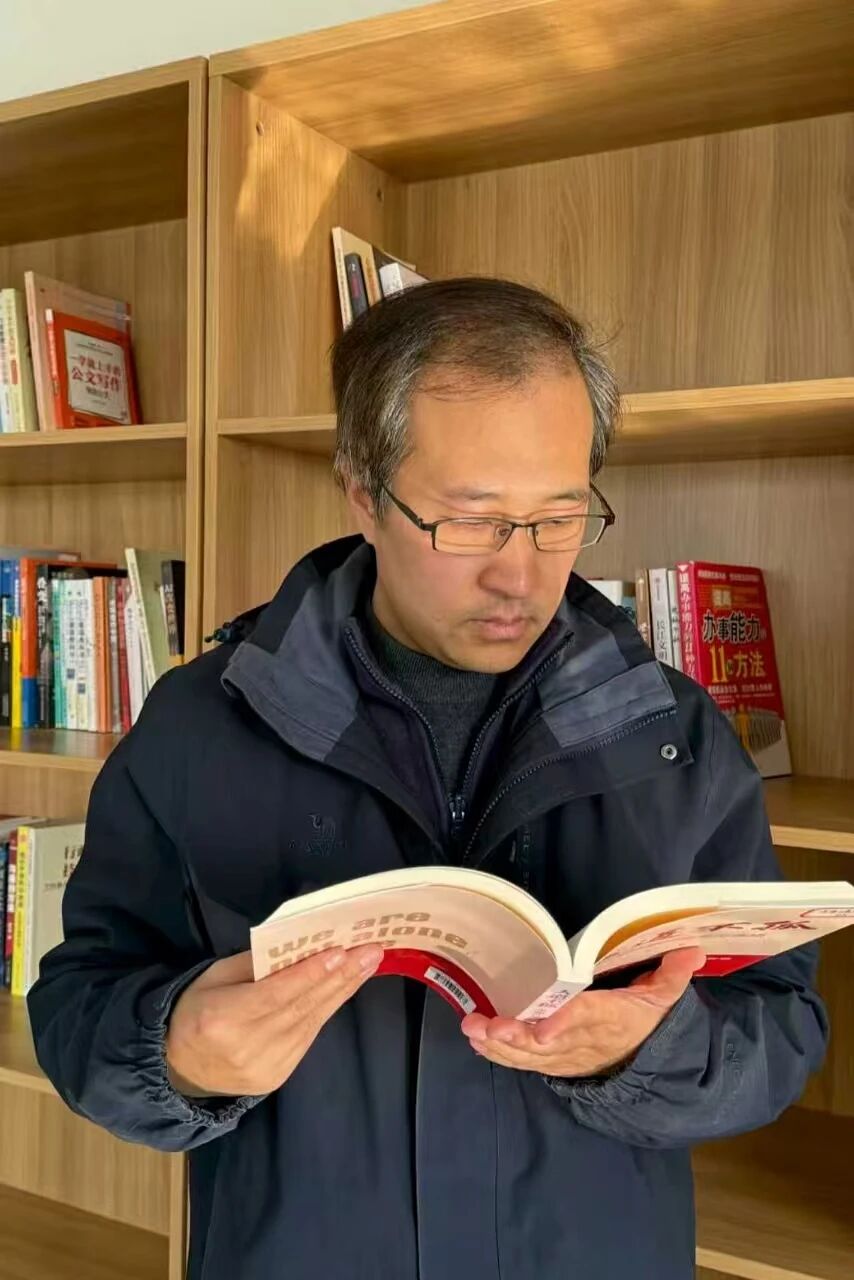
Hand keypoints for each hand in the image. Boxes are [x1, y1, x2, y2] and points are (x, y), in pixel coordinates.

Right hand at [165, 944, 383, 1096]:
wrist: (179, 1068)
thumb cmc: (195, 1010)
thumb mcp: (213, 977)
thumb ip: (254, 963)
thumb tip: (297, 945)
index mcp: (223, 1018)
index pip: (275, 994)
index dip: (309, 974)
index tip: (341, 952)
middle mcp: (247, 1047)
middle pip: (301, 1007)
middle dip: (340, 977)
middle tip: (371, 952)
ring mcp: (265, 1066)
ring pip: (311, 1022)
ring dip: (342, 991)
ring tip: (367, 964)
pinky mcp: (278, 1077)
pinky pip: (307, 1037)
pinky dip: (326, 1010)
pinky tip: (344, 988)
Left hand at [460, 947, 704, 1077]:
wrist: (644, 1063)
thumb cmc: (645, 1019)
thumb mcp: (664, 996)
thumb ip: (673, 973)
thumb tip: (691, 948)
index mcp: (612, 1019)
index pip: (587, 1019)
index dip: (564, 1023)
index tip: (540, 1029)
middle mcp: (584, 1041)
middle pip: (549, 1041)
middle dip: (516, 1037)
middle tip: (488, 1026)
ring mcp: (567, 1055)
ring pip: (531, 1055)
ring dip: (500, 1045)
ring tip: (474, 1030)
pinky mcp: (554, 1063)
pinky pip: (526, 1062)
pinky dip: (502, 1054)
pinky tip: (478, 1042)